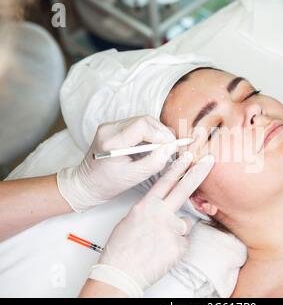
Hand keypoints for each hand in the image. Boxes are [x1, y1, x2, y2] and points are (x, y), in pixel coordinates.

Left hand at [57, 115, 177, 211]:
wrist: (86, 184)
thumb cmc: (107, 184)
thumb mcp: (133, 177)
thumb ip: (154, 162)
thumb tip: (171, 148)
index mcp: (111, 141)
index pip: (142, 126)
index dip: (162, 134)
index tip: (173, 146)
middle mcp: (109, 128)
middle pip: (144, 120)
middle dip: (162, 132)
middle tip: (172, 147)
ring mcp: (111, 126)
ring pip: (143, 121)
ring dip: (157, 132)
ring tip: (164, 147)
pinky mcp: (114, 127)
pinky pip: (137, 124)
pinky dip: (149, 133)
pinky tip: (154, 146)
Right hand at [88, 152, 214, 296]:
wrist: (121, 272)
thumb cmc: (121, 249)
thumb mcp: (130, 220)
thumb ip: (149, 210)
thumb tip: (160, 208)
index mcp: (146, 206)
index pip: (165, 181)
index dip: (178, 167)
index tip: (188, 157)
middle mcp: (161, 214)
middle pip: (184, 189)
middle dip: (198, 172)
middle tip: (209, 160)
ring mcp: (172, 229)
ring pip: (185, 223)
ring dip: (176, 231)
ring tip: (159, 243)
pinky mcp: (179, 245)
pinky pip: (183, 241)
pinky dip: (176, 246)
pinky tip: (163, 252)